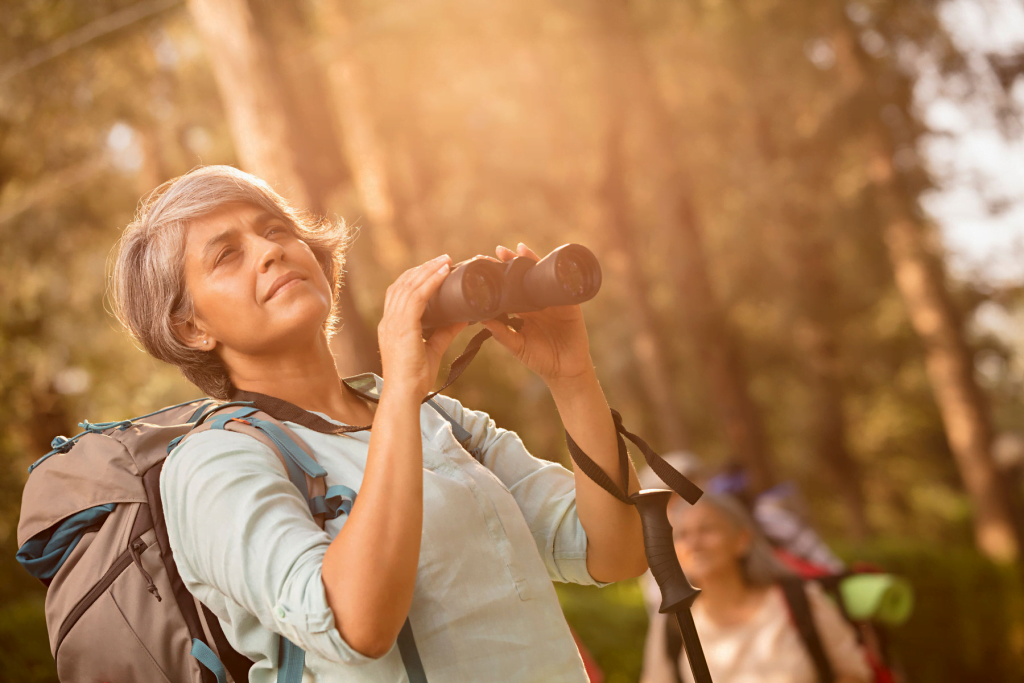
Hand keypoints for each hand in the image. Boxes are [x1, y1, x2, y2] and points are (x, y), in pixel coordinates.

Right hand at [378, 254, 467, 397]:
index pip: (399, 292)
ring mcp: (393, 322)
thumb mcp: (433, 349)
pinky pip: (416, 296)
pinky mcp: (402, 327)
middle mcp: (388, 320)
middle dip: (423, 269)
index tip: (433, 269)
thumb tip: (464, 317)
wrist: (404, 395)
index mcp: (391, 325)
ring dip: (428, 270)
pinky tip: (443, 273)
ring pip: (409, 286)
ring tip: (446, 261)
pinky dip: (430, 281)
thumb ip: (445, 332)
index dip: (415, 278)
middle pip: (402, 284)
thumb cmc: (415, 378)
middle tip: (443, 259)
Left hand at [480, 242, 594, 385]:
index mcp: (523, 310)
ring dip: (532, 261)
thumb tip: (481, 318)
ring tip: (520, 249)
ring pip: (542, 276)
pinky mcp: (570, 305)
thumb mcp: (517, 346)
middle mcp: (537, 302)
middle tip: (499, 251)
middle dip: (514, 262)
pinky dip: (559, 273)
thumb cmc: (539, 359)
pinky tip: (552, 263)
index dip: (500, 276)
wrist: (564, 371)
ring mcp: (554, 301)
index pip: (510, 288)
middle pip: (525, 277)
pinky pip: (564, 286)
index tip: (484, 264)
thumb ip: (502, 333)